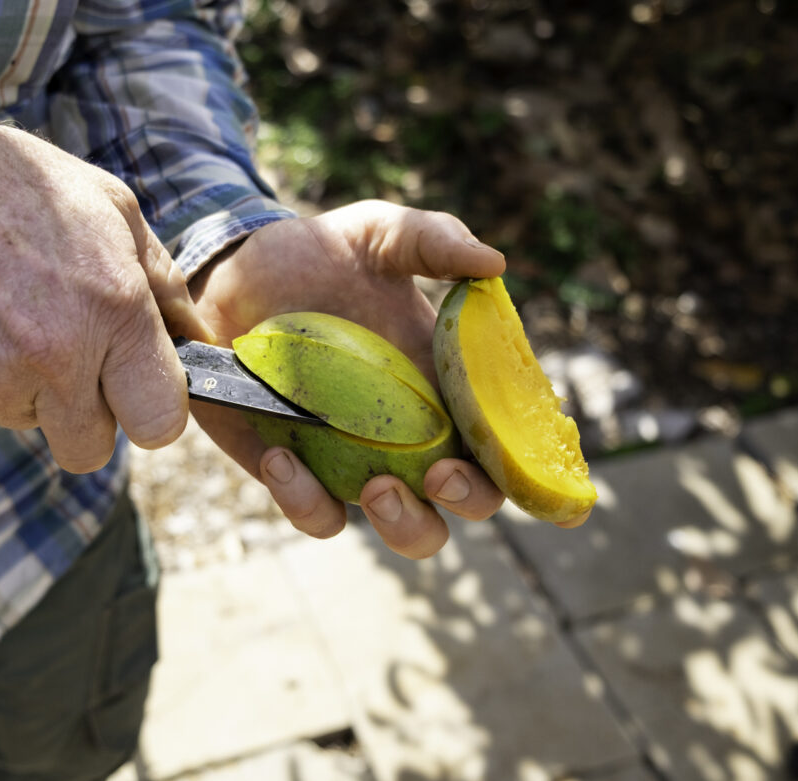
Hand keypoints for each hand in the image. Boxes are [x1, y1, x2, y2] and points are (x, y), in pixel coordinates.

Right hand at [0, 89, 211, 472]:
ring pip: (31, 424)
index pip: (161, 424)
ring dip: (30, 387)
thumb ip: (162, 282)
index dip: (154, 410)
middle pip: (91, 449)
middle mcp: (54, 357)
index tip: (140, 385)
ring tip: (7, 310)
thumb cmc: (8, 179)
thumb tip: (199, 338)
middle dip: (88, 413)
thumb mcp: (109, 205)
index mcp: (112, 311)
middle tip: (72, 354)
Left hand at [189, 200, 510, 558]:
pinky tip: (281, 454)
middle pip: (467, 501)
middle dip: (467, 499)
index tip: (566, 497)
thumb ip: (434, 241)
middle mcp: (413, 435)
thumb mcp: (377, 234)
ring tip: (377, 487)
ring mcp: (356, 461)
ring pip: (404, 529)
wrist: (230, 271)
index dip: (543, 478)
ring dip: (402, 523)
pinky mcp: (295, 473)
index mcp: (448, 387)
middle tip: (439, 475)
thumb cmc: (316, 255)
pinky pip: (315, 513)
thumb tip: (495, 264)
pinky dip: (304, 499)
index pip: (511, 444)